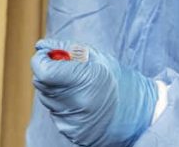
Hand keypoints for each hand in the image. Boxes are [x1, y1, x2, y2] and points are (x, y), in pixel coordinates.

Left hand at [31, 39, 157, 146]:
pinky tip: (79, 101)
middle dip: (47, 71)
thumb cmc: (119, 81)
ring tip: (77, 87)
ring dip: (54, 88)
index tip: (47, 55)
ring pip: (46, 97)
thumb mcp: (97, 57)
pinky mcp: (71, 131)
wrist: (138, 115)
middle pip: (40, 82)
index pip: (43, 70)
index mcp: (86, 79)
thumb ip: (66, 49)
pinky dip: (61, 104)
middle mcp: (78, 102)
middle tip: (65, 69)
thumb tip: (40, 46)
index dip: (40, 59)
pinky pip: (54, 112)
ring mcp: (73, 120)